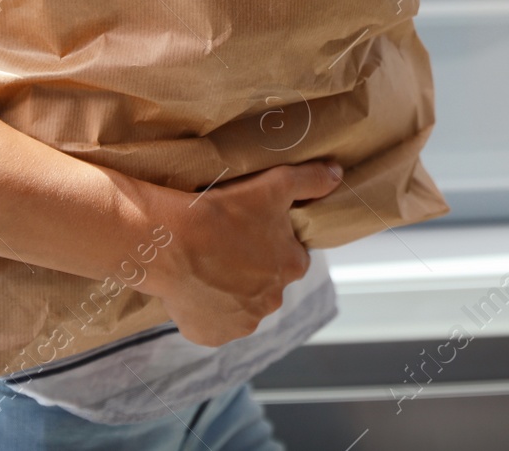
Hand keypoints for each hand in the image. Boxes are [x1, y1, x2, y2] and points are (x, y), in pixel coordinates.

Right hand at [144, 161, 341, 345]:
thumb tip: (337, 174)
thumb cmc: (222, 212)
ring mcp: (242, 322)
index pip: (292, 259)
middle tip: (225, 248)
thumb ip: (311, 180)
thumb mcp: (274, 185)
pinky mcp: (211, 335)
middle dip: (251, 271)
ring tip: (207, 268)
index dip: (273, 246)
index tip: (250, 234)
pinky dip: (206, 313)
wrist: (170, 241)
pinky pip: (213, 325)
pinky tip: (194, 290)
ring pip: (241, 307)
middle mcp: (273, 301)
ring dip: (230, 294)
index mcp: (292, 267)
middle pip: (266, 285)